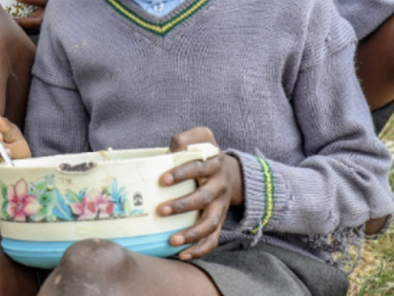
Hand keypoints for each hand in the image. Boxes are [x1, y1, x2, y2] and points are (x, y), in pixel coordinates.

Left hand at [158, 127, 242, 260]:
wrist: (232, 173)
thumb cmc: (205, 155)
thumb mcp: (201, 139)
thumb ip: (186, 139)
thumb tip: (169, 151)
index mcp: (212, 164)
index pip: (198, 167)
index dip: (182, 173)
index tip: (162, 180)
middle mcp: (219, 186)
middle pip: (204, 198)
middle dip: (182, 205)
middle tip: (161, 210)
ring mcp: (220, 207)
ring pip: (210, 223)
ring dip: (191, 233)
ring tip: (172, 240)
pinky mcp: (219, 222)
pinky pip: (213, 239)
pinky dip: (199, 249)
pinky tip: (182, 254)